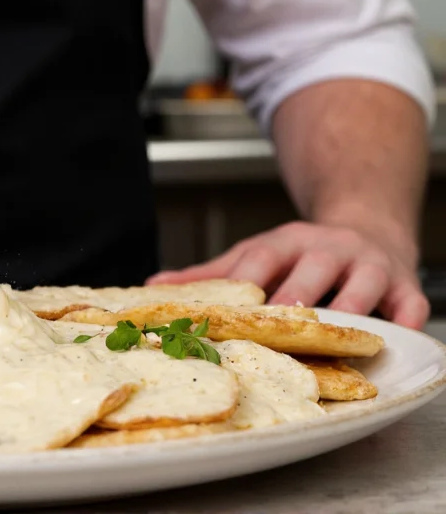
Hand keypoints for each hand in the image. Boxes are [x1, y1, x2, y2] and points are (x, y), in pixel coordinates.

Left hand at [146, 221, 428, 329]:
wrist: (365, 224)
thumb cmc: (299, 252)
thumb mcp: (255, 253)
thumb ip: (211, 274)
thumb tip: (153, 287)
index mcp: (284, 242)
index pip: (260, 260)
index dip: (243, 285)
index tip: (223, 313)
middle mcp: (326, 248)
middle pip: (308, 273)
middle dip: (294, 298)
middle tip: (278, 327)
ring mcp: (367, 264)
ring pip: (361, 288)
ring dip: (348, 311)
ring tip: (332, 336)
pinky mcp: (404, 283)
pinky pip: (409, 303)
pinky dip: (404, 321)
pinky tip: (393, 338)